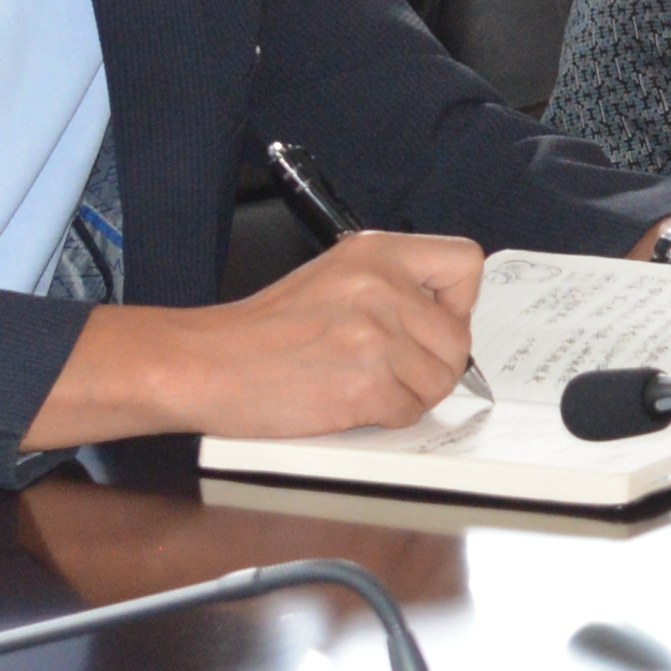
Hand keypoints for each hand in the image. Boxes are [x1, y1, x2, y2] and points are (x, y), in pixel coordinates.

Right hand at [38, 231, 484, 447]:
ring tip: (364, 386)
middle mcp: (382, 286)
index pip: (465, 264)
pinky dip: (386, 417)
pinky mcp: (364, 383)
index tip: (435, 322)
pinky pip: (408, 411)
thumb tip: (445, 318)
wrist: (205, 363)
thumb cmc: (262, 330)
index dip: (458, 303)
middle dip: (434, 364)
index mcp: (377, 253)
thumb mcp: (334, 277)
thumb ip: (390, 288)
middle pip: (457, 337)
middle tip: (393, 371)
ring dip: (409, 394)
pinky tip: (349, 403)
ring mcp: (375, 335)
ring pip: (439, 380)